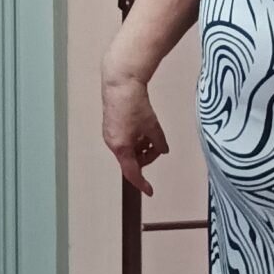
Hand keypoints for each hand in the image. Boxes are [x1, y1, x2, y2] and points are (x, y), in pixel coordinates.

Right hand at [102, 67, 169, 196]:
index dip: (142, 183)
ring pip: (128, 148)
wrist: (120, 83)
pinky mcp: (110, 124)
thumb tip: (163, 149)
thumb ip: (158, 142)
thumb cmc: (133, 104)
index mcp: (121, 147)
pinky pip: (123, 139)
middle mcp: (112, 143)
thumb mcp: (152, 126)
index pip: (132, 173)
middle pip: (131, 160)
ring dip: (141, 146)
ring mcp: (109, 133)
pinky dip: (134, 138)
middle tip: (158, 147)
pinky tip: (143, 127)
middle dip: (146, 156)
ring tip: (151, 134)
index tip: (149, 191)